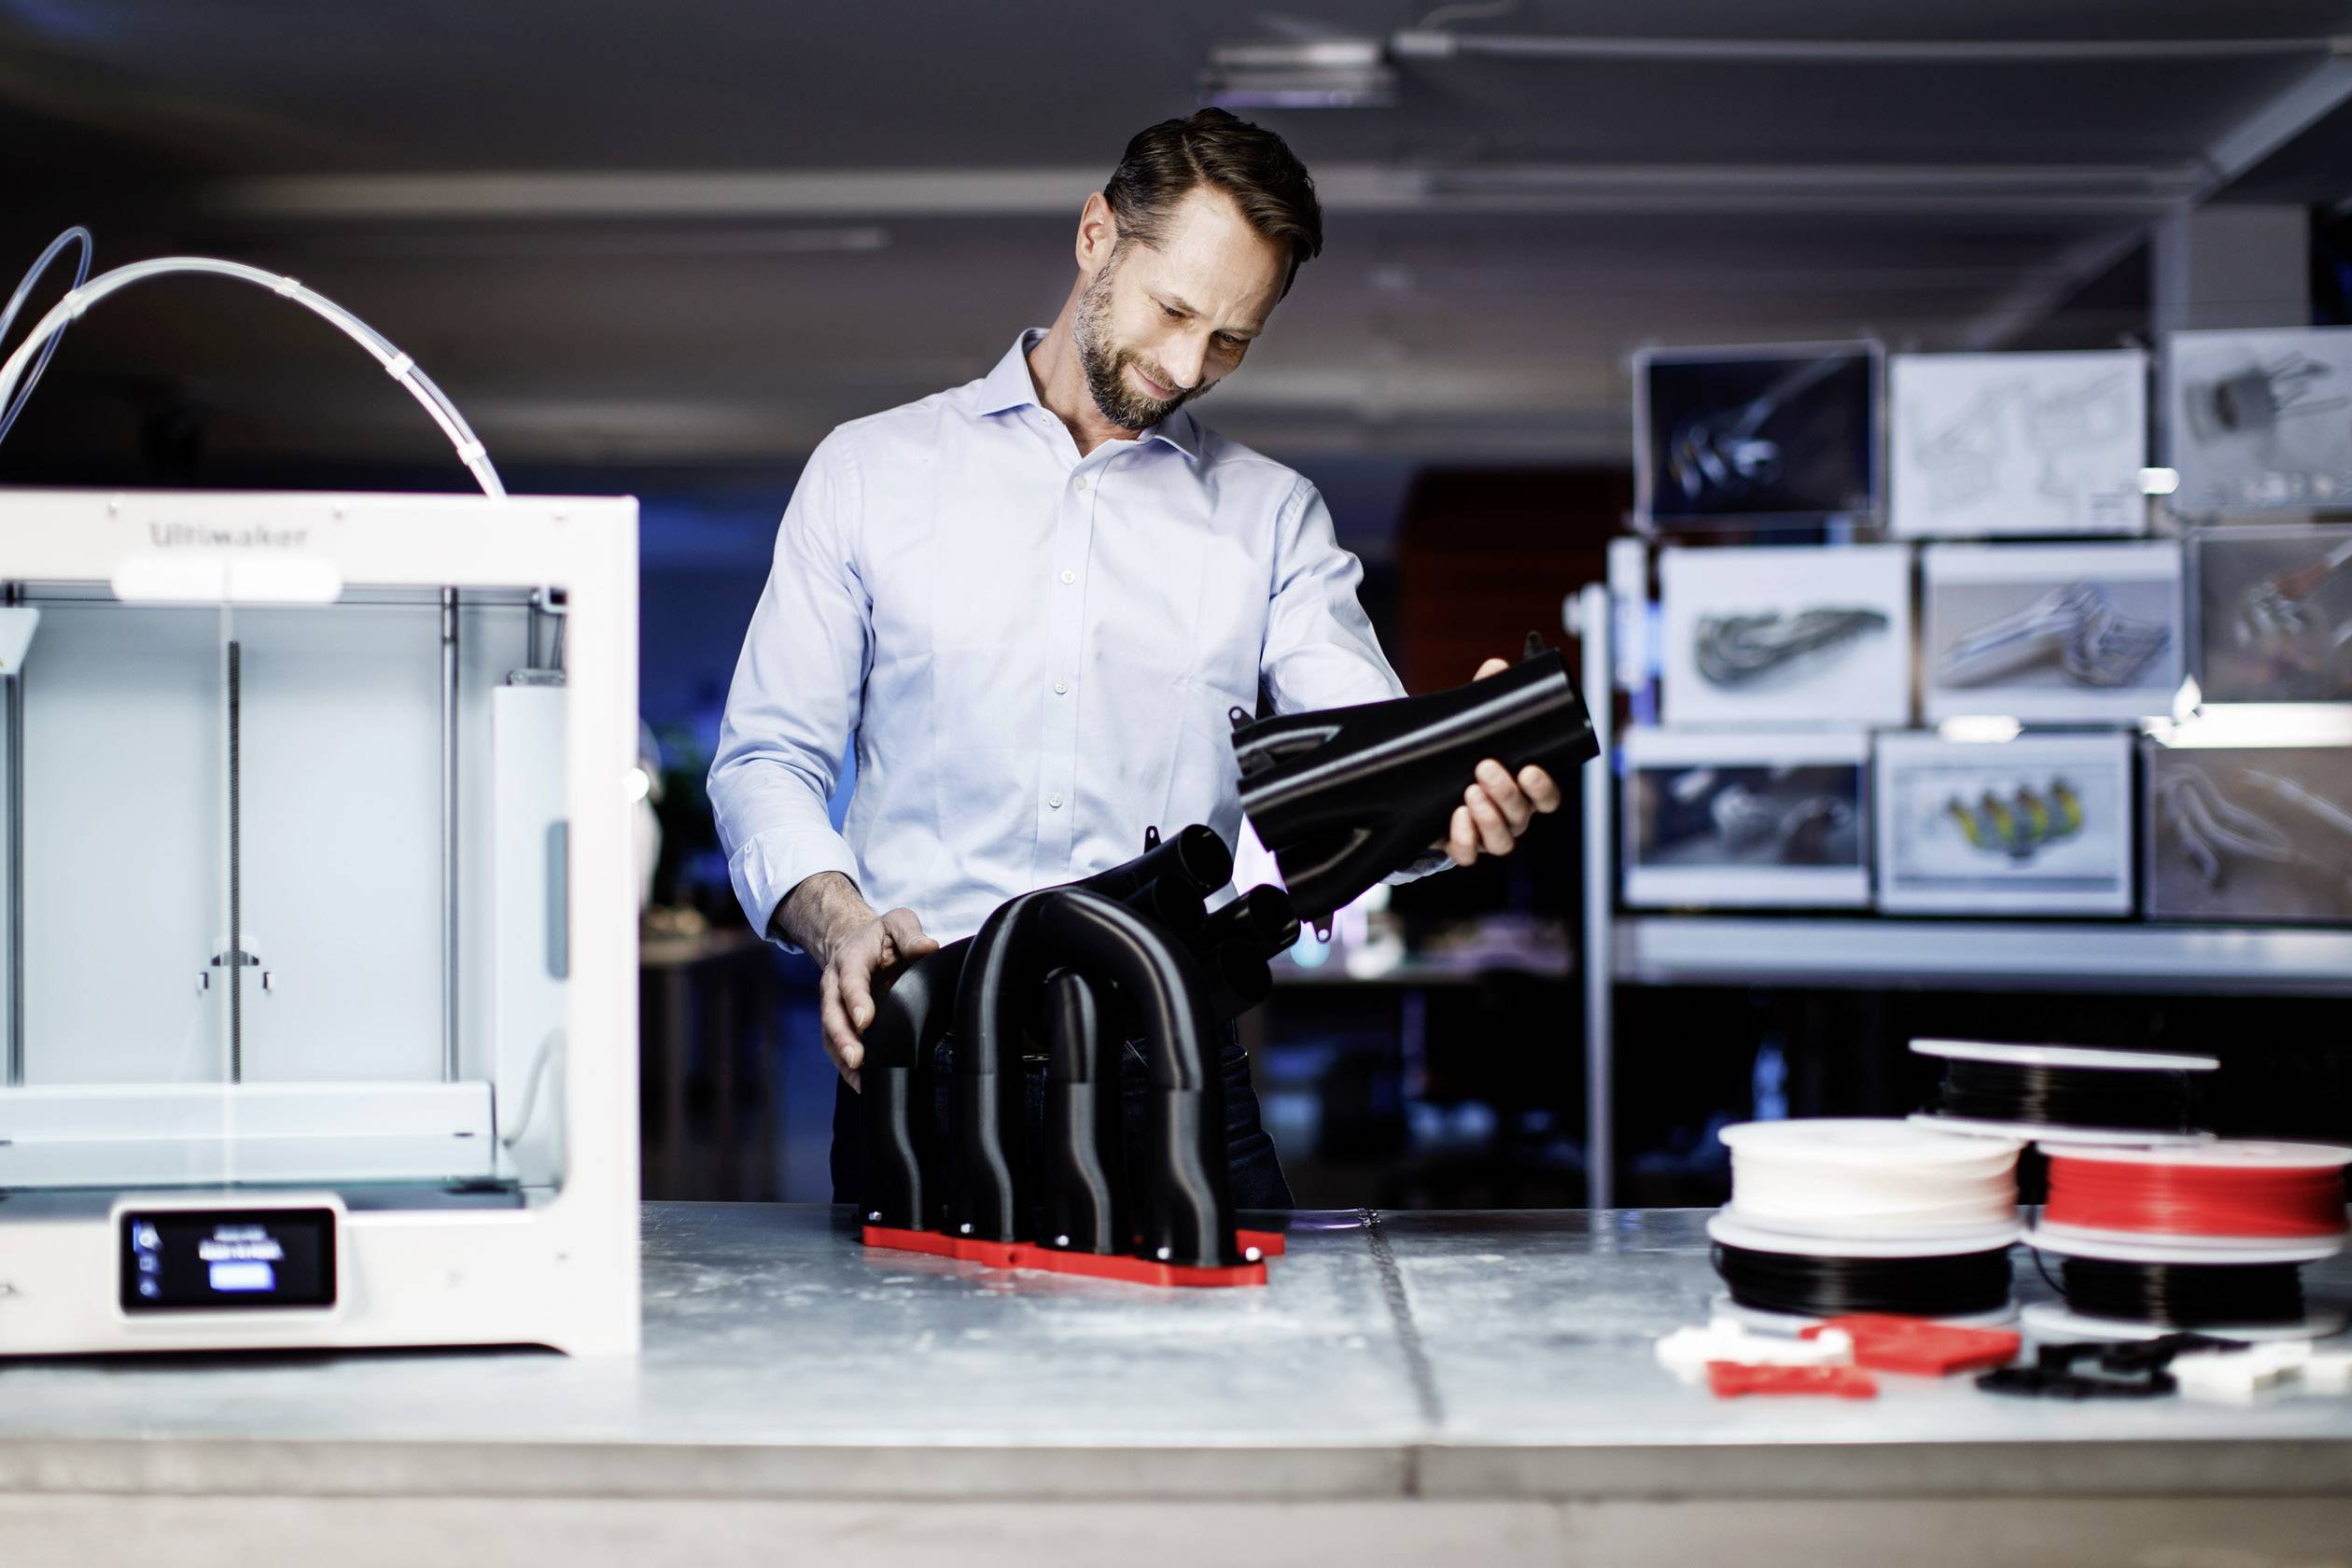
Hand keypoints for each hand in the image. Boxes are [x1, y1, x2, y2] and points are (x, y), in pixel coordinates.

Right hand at [817, 905, 938, 1091]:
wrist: (856, 942)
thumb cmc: (882, 936)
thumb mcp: (898, 923)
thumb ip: (910, 934)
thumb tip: (929, 948)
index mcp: (851, 959)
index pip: (850, 981)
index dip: (856, 1000)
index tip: (866, 1020)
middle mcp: (835, 985)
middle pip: (832, 1013)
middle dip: (843, 1038)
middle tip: (857, 1059)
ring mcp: (835, 1006)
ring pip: (830, 1035)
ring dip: (842, 1058)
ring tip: (860, 1081)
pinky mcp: (841, 1023)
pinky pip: (837, 1047)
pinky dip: (847, 1068)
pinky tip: (862, 1084)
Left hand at [1439, 657, 1565, 867]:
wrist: (1425, 780)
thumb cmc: (1463, 751)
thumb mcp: (1473, 724)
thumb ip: (1486, 696)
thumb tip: (1497, 666)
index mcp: (1524, 791)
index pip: (1548, 798)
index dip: (1542, 788)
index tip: (1530, 768)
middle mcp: (1512, 817)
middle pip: (1522, 816)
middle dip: (1506, 793)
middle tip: (1484, 767)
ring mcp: (1488, 835)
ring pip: (1502, 841)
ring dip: (1488, 817)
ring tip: (1468, 793)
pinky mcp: (1461, 846)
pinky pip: (1469, 855)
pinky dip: (1465, 840)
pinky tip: (1456, 818)